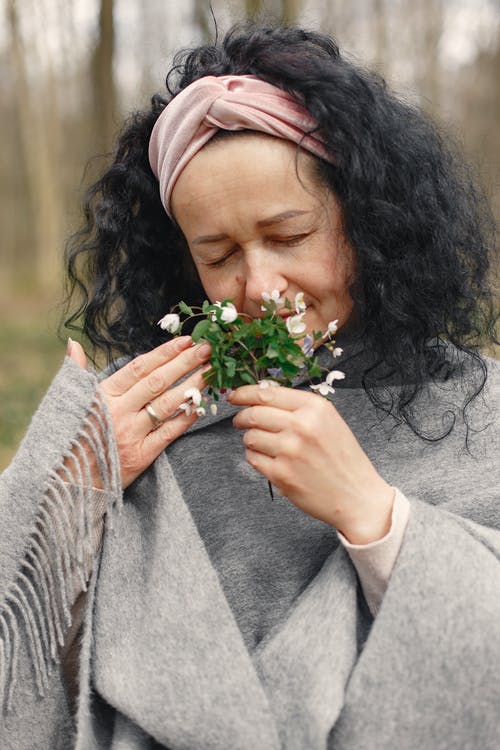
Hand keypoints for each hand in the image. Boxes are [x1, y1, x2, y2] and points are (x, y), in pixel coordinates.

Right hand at [67, 336, 210, 488]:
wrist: (68, 481)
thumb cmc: (73, 436)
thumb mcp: (71, 402)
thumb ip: (78, 372)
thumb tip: (73, 343)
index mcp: (102, 395)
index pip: (139, 368)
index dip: (164, 353)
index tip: (184, 340)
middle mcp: (118, 411)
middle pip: (157, 381)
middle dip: (184, 362)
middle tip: (207, 348)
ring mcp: (131, 434)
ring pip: (167, 404)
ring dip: (191, 385)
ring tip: (210, 371)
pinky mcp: (141, 455)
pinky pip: (169, 432)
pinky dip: (186, 417)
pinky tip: (201, 405)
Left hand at [229, 385, 394, 543]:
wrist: (357, 496)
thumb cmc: (343, 458)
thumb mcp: (329, 421)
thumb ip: (298, 408)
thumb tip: (261, 398)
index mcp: (315, 408)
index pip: (267, 393)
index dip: (244, 394)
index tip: (234, 396)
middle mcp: (301, 426)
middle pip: (253, 414)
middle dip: (242, 418)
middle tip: (239, 421)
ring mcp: (290, 451)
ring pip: (250, 437)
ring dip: (251, 440)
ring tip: (265, 446)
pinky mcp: (281, 474)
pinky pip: (252, 458)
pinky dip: (256, 458)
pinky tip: (272, 461)